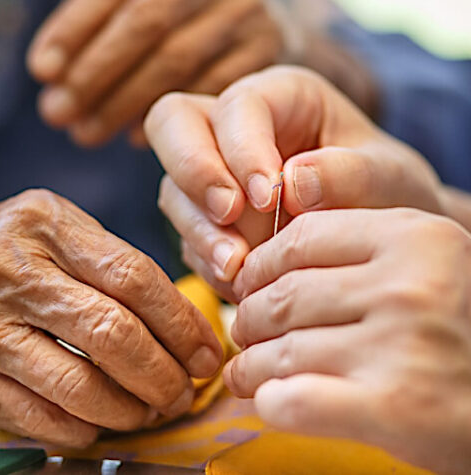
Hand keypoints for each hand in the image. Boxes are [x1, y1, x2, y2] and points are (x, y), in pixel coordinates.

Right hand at [0, 189, 221, 446]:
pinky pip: (35, 416)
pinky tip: (104, 421)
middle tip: (187, 390)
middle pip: (110, 333)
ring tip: (153, 409)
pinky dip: (83, 427)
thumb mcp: (60, 229)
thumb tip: (186, 327)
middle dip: (163, 373)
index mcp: (43, 223)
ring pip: (76, 383)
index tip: (206, 352)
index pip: (133, 276)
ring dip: (130, 408)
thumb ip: (117, 265)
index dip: (181, 323)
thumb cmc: (11, 250)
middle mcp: (6, 269)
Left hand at [27, 0, 295, 145]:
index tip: (42, 72)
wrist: (251, 18)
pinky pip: (210, 88)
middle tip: (57, 114)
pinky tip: (134, 137)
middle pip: (145, 23)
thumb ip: (95, 22)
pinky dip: (168, 116)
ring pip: (175, 59)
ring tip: (85, 133)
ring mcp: (243, 12)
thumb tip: (47, 71)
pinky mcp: (265, 49)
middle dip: (94, 73)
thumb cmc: (176, 15)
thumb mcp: (137, 5)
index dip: (73, 30)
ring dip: (123, 102)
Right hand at [146, 66, 443, 297]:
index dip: (242, 148)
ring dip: (200, 230)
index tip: (268, 199)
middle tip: (228, 215)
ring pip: (174, 190)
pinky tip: (242, 282)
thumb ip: (349, 174)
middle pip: (172, 125)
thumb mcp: (388, 178)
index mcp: (280, 98)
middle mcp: (233, 131)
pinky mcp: (206, 221)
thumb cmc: (387, 193)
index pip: (236, 106)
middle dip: (194, 171)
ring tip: (237, 267)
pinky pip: (187, 238)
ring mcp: (213, 177)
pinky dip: (209, 262)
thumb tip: (292, 182)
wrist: (376, 240)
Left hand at [225, 208, 470, 474]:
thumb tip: (260, 262)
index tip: (248, 286)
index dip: (260, 265)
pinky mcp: (395, 407)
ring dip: (250, 364)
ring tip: (245, 369)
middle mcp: (408, 286)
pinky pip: (294, 399)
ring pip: (282, 349)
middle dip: (249, 317)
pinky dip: (269, 401)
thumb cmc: (456, 328)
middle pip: (285, 295)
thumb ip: (357, 253)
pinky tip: (268, 399)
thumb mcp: (425, 266)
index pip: (302, 238)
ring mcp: (402, 346)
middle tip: (244, 331)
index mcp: (414, 237)